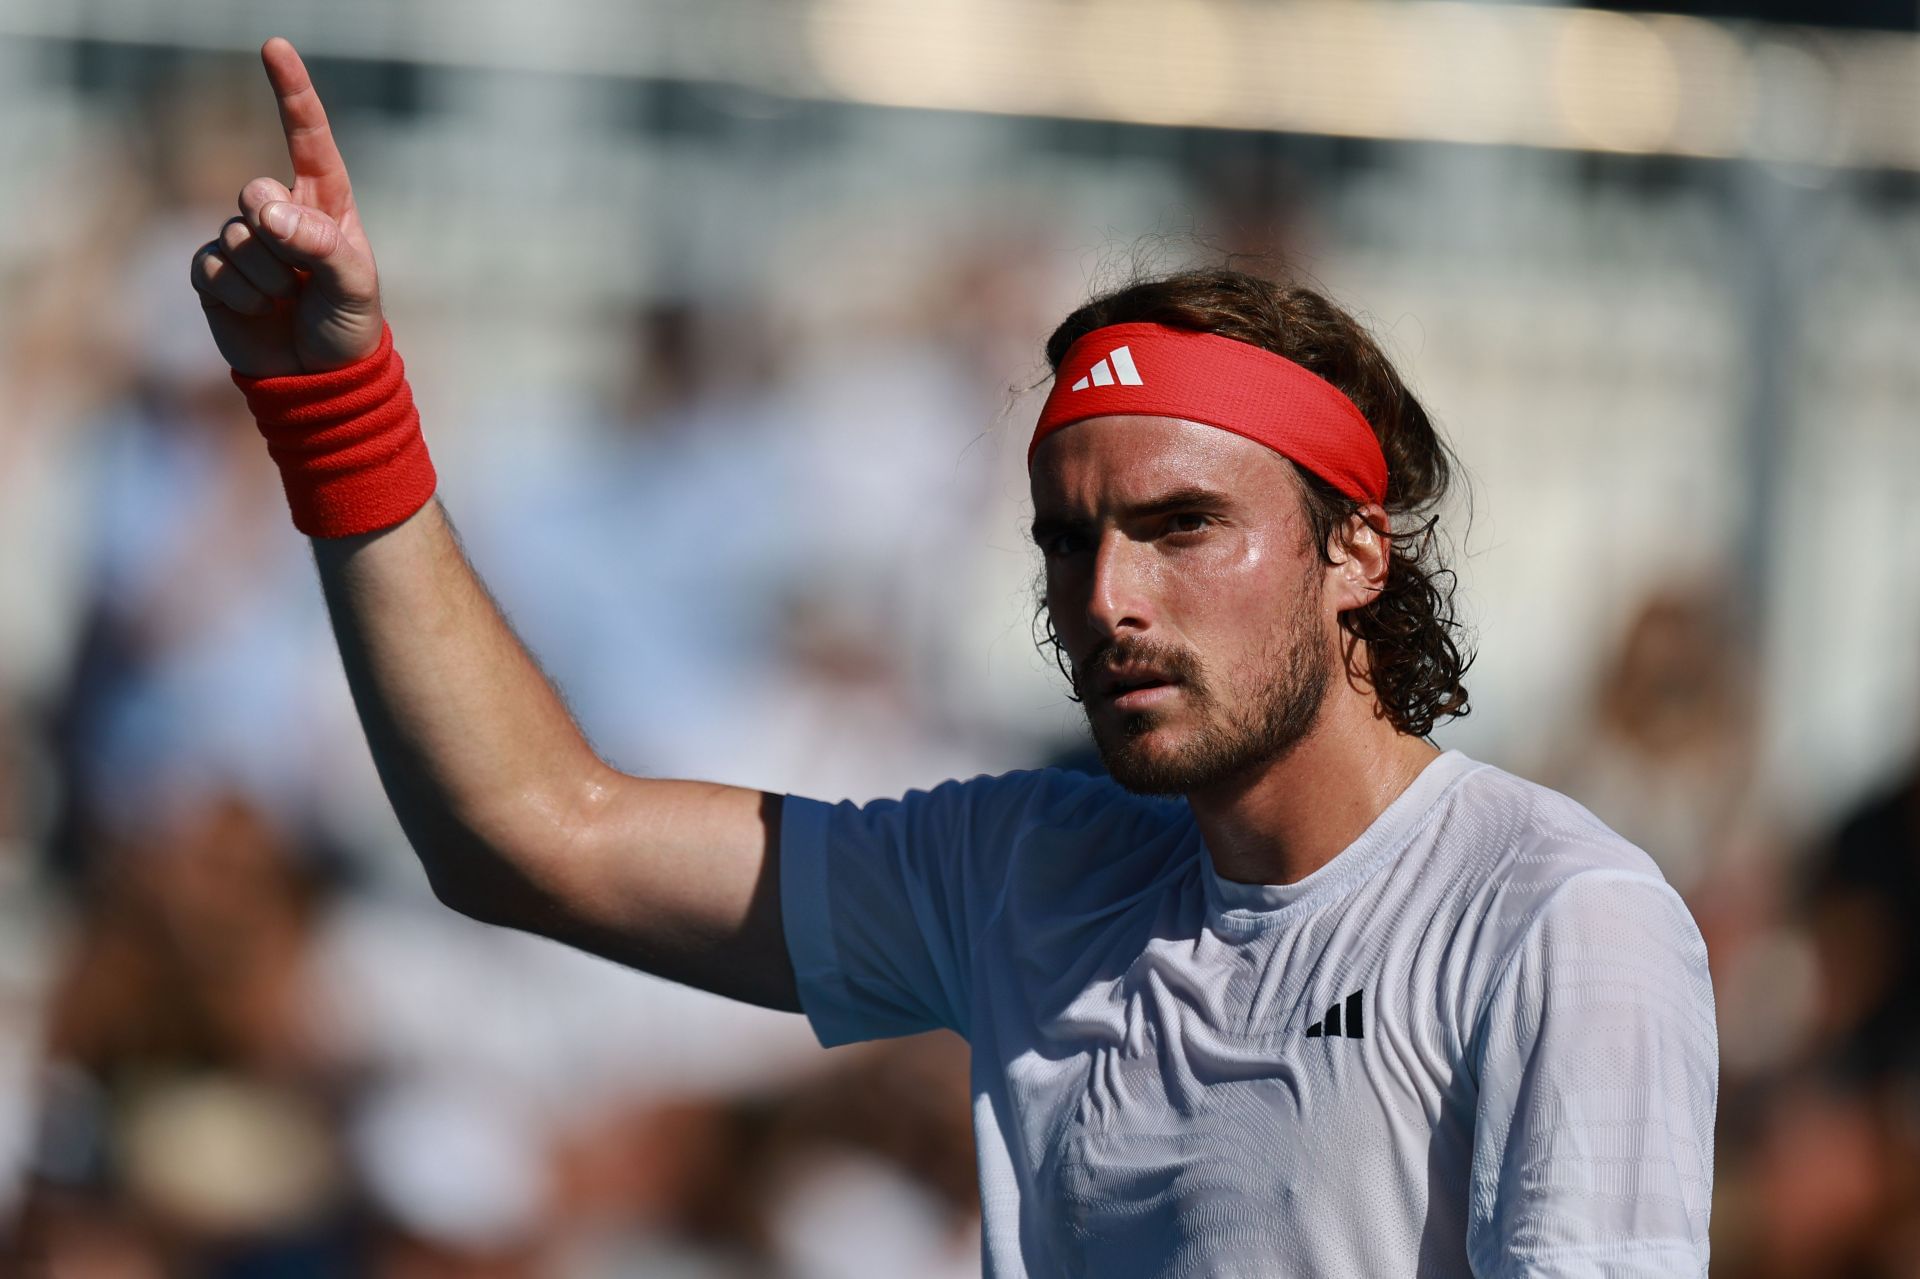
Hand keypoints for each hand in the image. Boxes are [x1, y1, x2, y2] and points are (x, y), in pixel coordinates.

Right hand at [189, 37, 382, 376]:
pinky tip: (257, 311)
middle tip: (301, 277)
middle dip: (277, 236)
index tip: (274, 47)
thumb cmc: (349, 326)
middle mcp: (281, 213)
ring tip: (287, 301)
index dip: (291, 92)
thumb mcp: (354, 286)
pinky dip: (236, 295)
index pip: (307, 138)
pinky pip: (210, 268)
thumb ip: (319, 244)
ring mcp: (244, 241)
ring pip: (234, 237)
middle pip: (254, 191)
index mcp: (325, 203)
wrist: (318, 379)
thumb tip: (264, 212)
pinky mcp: (214, 274)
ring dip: (264, 277)